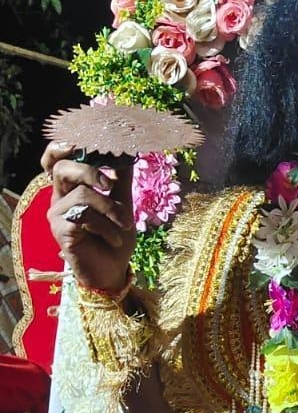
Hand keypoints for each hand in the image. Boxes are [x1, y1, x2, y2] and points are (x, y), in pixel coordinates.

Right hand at [42, 141, 135, 295]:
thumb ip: (121, 178)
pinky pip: (85, 216)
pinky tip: (114, 238)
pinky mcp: (60, 231)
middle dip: (89, 171)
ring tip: (124, 224)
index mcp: (70, 189)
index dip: (60, 147)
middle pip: (62, 169)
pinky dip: (106, 225)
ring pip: (81, 194)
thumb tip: (127, 152)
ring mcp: (57, 216)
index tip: (77, 142)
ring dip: (110, 208)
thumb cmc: (115, 237)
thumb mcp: (123, 203)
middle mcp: (59, 199)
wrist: (114, 270)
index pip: (54, 161)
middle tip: (110, 185)